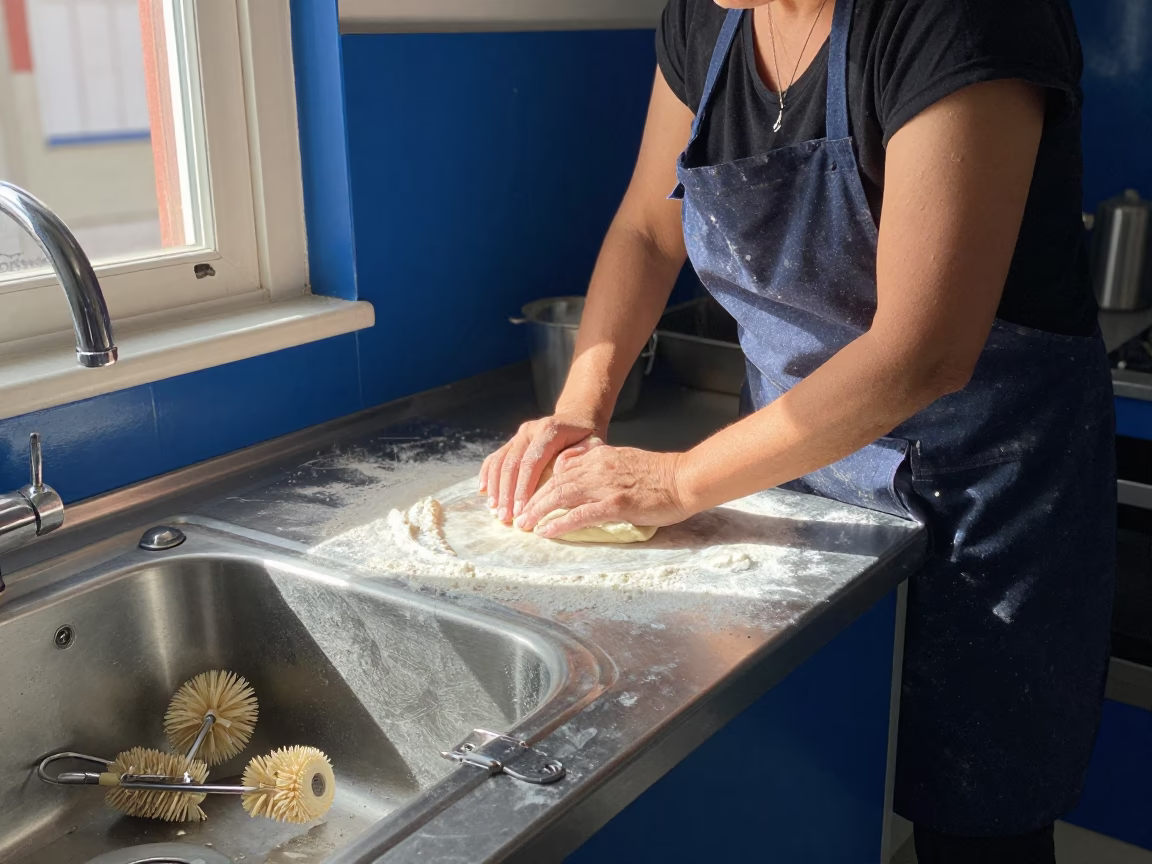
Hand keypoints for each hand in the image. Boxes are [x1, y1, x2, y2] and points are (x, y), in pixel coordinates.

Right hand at [479, 410, 603, 522]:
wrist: (576, 418)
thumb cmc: (587, 437)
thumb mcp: (593, 445)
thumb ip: (580, 457)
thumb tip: (559, 472)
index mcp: (549, 430)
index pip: (531, 461)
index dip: (524, 487)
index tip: (521, 510)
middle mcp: (529, 430)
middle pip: (512, 464)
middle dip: (507, 493)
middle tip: (505, 517)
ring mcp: (518, 435)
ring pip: (500, 462)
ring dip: (496, 488)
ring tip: (495, 510)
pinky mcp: (512, 441)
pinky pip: (495, 458)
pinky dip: (487, 475)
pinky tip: (484, 492)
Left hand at [515, 445, 691, 537]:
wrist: (685, 479)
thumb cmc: (660, 474)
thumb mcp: (624, 460)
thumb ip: (601, 464)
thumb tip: (580, 473)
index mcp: (600, 455)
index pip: (561, 469)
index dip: (542, 485)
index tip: (529, 498)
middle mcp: (598, 467)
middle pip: (555, 482)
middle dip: (533, 500)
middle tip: (518, 515)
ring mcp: (606, 485)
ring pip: (561, 496)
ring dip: (538, 511)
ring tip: (524, 524)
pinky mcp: (616, 504)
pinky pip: (580, 515)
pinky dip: (559, 523)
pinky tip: (546, 531)